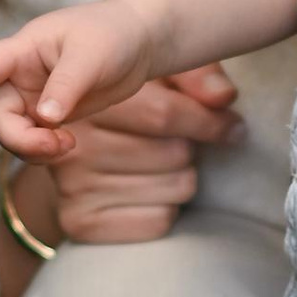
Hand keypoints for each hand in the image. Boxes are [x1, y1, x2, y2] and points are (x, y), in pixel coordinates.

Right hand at [0, 0, 160, 157]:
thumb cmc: (111, 35)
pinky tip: (68, 144)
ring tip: (67, 145)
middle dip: (18, 138)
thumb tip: (45, 118)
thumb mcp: (92, 55)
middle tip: (54, 145)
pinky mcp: (45, 114)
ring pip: (11, 132)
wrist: (136, 43)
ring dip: (32, 148)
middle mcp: (18, 74)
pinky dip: (44, 150)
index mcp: (23, 49)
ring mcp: (30, 96)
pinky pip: (31, 140)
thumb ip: (66, 85)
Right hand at [48, 67, 244, 244]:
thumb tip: (224, 98)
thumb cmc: (123, 103)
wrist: (64, 146)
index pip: (164, 115)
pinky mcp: (81, 223)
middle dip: (188, 148)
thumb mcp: (154, 73)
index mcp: (88, 102)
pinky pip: (159, 220)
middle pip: (175, 154)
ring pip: (175, 188)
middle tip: (172, 142)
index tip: (233, 126)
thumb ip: (193, 75)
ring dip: (181, 177)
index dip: (209, 121)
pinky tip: (146, 190)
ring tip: (157, 164)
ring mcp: (73, 188)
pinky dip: (165, 207)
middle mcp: (74, 146)